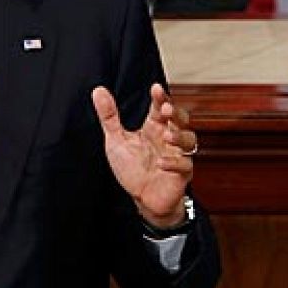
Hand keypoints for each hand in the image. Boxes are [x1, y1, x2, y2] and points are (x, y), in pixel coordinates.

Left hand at [93, 83, 195, 227]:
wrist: (142, 199)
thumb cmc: (132, 169)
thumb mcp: (116, 140)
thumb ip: (109, 116)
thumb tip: (98, 91)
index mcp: (154, 128)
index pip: (161, 108)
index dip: (161, 98)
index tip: (155, 88)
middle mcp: (168, 139)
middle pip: (181, 120)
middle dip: (176, 113)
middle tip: (166, 109)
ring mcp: (177, 155)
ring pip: (189, 140)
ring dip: (180, 136)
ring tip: (167, 136)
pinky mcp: (181, 174)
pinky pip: (185, 165)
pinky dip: (174, 163)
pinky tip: (161, 163)